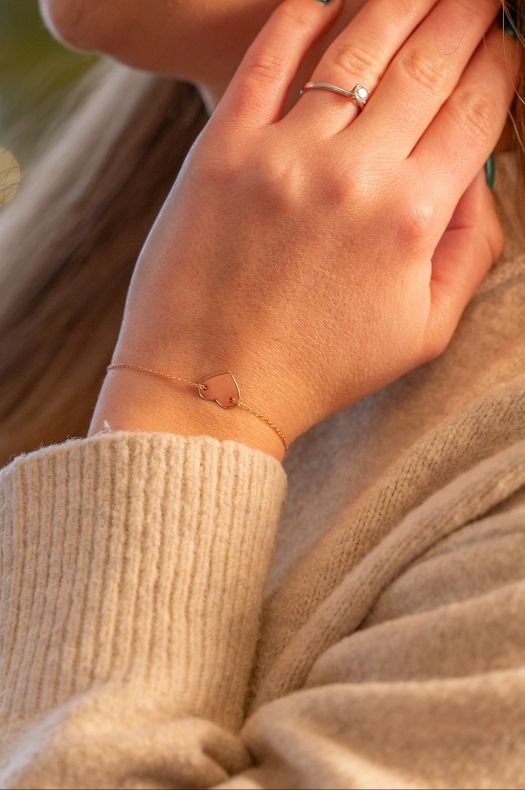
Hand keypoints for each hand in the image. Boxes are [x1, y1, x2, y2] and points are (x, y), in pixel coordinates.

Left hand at [92, 0, 519, 456]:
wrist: (212, 386)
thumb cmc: (318, 369)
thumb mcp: (422, 333)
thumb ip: (469, 252)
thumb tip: (481, 179)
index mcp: (411, 221)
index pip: (476, 112)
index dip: (502, 62)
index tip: (508, 39)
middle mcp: (355, 176)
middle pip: (428, 63)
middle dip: (467, 12)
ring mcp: (284, 156)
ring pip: (359, 47)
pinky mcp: (222, 149)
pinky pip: (267, 58)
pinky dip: (302, 12)